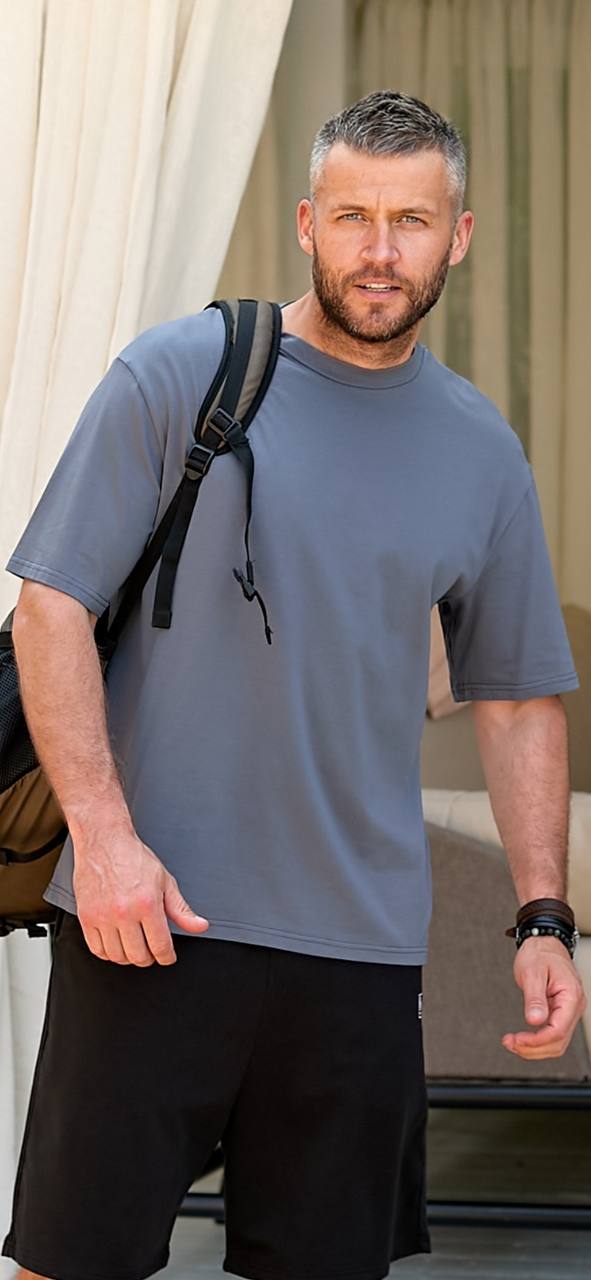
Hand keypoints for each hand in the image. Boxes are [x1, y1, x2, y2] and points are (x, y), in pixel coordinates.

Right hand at [72, 825, 208, 965]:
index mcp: (147, 904)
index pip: (160, 946)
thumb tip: (199, 926)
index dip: (167, 957)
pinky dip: (108, 953)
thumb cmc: (133, 858)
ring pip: (117, 956)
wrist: (104, 842)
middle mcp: (123, 912)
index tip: (167, 957)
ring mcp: (102, 916)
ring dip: (129, 957)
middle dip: (149, 958)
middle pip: (138, 956)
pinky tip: (116, 944)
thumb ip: (181, 909)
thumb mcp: (165, 881)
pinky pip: (97, 949)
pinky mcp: (86, 917)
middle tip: (151, 951)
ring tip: (134, 947)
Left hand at [502, 936, 586, 1058]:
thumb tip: (535, 1021)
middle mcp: (573, 1007)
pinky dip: (537, 1041)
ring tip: (513, 1043)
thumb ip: (534, 998)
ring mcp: (568, 1011)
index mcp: (571, 996)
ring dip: (534, 1048)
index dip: (537, 1040)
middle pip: (558, 1042)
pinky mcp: (560, 1012)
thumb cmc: (540, 953)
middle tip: (510, 1043)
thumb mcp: (532, 972)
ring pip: (556, 1043)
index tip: (517, 1040)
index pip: (558, 1030)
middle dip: (533, 1048)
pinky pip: (552, 1034)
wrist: (544, 943)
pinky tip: (522, 1039)